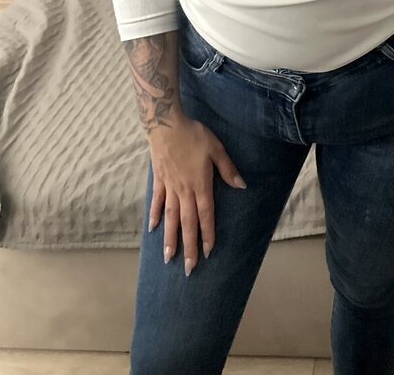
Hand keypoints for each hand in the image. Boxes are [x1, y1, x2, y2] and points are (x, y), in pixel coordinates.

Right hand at [147, 115, 246, 276]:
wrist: (166, 124)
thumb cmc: (194, 135)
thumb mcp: (216, 148)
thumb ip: (227, 169)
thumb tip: (241, 186)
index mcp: (200, 185)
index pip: (205, 215)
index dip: (207, 234)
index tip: (207, 253)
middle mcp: (183, 191)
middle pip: (187, 223)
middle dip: (189, 246)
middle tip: (188, 269)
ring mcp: (169, 187)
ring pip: (170, 218)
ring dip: (170, 238)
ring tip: (168, 258)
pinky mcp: (158, 180)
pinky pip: (156, 202)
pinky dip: (154, 216)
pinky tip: (152, 230)